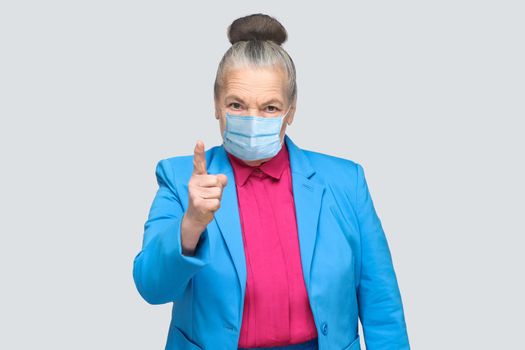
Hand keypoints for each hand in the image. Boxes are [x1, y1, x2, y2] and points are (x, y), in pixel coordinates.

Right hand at [181, 140, 227, 254]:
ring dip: (217, 199)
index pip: (198, 162)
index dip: (199, 152)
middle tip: (210, 195)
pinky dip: (215, 207)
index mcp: (197, 176)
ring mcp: (194, 193)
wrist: (196, 217)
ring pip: (218, 192)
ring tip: (209, 201)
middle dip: (219, 190)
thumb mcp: (212, 187)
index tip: (199, 141)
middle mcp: (193, 182)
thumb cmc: (206, 199)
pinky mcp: (197, 203)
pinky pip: (216, 202)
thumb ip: (219, 180)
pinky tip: (208, 208)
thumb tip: (221, 179)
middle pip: (218, 180)